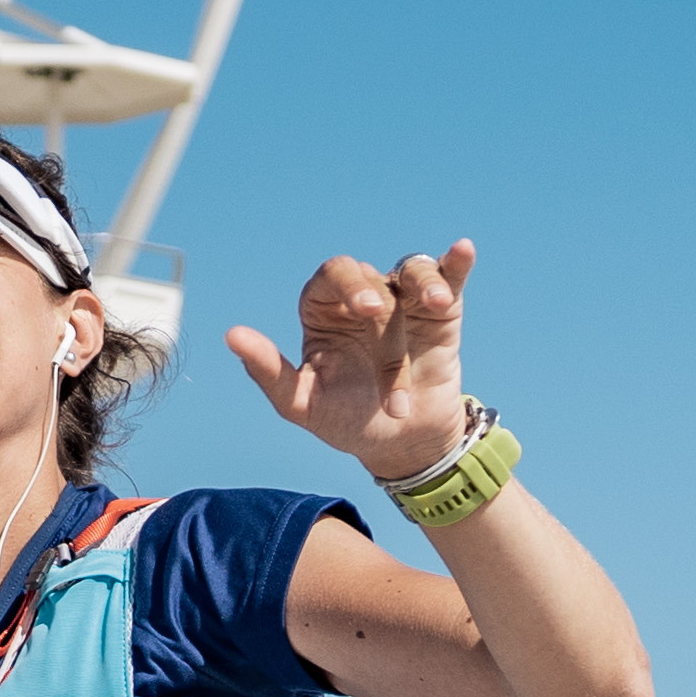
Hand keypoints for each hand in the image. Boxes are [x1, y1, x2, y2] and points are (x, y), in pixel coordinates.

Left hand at [223, 240, 476, 489]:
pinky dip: (455, 264)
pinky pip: (448, 278)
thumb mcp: (303, 406)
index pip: (329, 279)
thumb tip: (232, 336)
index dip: (345, 285)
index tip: (364, 309)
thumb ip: (269, 372)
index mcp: (325, 313)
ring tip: (437, 303)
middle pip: (370, 279)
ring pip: (411, 273)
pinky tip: (463, 251)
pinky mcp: (442, 313)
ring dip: (424, 283)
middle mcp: (363, 300)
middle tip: (378, 314)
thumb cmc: (347, 421)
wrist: (400, 445)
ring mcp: (404, 303)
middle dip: (374, 292)